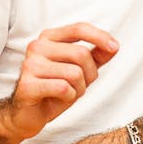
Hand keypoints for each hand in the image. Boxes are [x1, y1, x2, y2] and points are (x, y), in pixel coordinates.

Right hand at [2, 22, 118, 141]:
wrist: (27, 114)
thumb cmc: (54, 89)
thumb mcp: (79, 70)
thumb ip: (96, 56)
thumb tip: (114, 46)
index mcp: (48, 38)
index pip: (79, 28)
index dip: (100, 37)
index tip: (115, 47)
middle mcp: (37, 47)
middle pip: (82, 54)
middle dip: (90, 73)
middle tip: (80, 85)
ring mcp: (30, 65)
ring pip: (75, 73)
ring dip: (79, 88)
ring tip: (67, 92)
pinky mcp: (27, 85)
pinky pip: (64, 88)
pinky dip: (69, 96)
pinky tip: (58, 98)